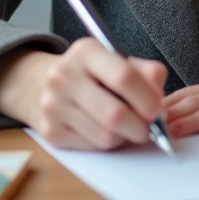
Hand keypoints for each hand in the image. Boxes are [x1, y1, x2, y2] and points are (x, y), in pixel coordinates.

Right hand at [0, 39, 167, 150]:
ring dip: (124, 136)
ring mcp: (53, 105)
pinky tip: (105, 129)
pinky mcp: (50, 132)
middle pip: (114, 114)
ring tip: (125, 125)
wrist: (39, 84)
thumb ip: (144, 71)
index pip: (123, 77)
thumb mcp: (115, 60)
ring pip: (105, 136)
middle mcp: (64, 76)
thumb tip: (158, 89)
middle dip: (141, 126)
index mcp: (85, 52)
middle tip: (149, 127)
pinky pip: (92, 147)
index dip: (147, 98)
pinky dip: (107, 143)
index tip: (158, 108)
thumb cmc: (89, 73)